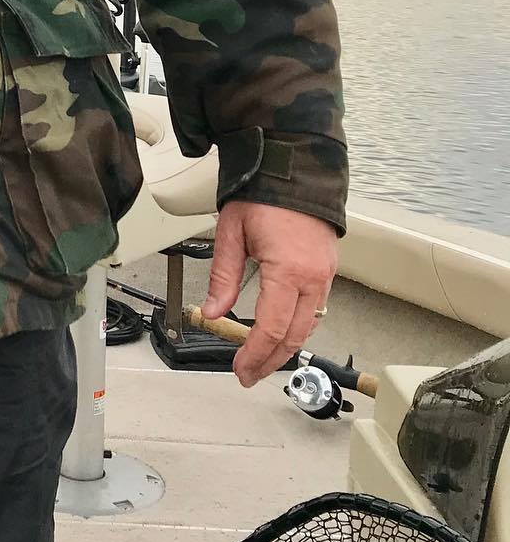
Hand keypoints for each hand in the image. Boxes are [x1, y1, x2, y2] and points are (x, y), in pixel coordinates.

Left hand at [201, 200, 337, 387]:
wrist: (293, 168)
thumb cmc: (262, 194)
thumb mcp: (231, 232)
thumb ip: (223, 276)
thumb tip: (212, 312)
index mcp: (288, 269)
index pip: (272, 327)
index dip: (255, 353)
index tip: (240, 369)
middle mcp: (313, 278)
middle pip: (294, 336)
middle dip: (270, 360)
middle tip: (248, 374)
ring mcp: (325, 275)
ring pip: (309, 326)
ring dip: (286, 348)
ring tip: (261, 359)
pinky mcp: (328, 269)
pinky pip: (316, 309)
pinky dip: (298, 327)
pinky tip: (281, 333)